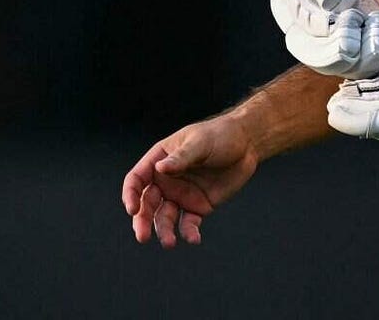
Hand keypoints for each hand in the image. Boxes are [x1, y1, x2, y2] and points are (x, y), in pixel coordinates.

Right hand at [121, 115, 257, 247]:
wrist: (247, 144)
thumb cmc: (220, 135)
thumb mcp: (200, 142)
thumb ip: (181, 157)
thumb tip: (160, 168)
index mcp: (159, 160)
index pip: (137, 180)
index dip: (131, 194)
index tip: (133, 209)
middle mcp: (166, 181)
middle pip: (146, 204)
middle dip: (142, 221)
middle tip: (142, 237)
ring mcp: (181, 195)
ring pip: (165, 218)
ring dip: (164, 231)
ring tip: (170, 243)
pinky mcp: (198, 207)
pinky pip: (188, 223)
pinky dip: (188, 232)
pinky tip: (193, 239)